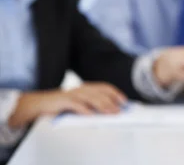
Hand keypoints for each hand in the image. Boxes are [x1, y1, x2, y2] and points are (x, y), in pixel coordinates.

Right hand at [8, 83, 126, 127]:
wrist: (41, 103)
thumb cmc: (63, 105)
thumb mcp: (80, 103)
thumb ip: (92, 105)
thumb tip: (110, 111)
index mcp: (87, 87)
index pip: (104, 87)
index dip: (115, 93)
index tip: (124, 101)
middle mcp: (81, 88)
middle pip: (100, 93)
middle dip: (112, 102)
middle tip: (119, 110)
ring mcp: (73, 93)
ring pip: (91, 98)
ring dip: (103, 106)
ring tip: (111, 113)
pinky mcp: (64, 100)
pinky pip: (76, 105)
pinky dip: (85, 110)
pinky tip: (91, 115)